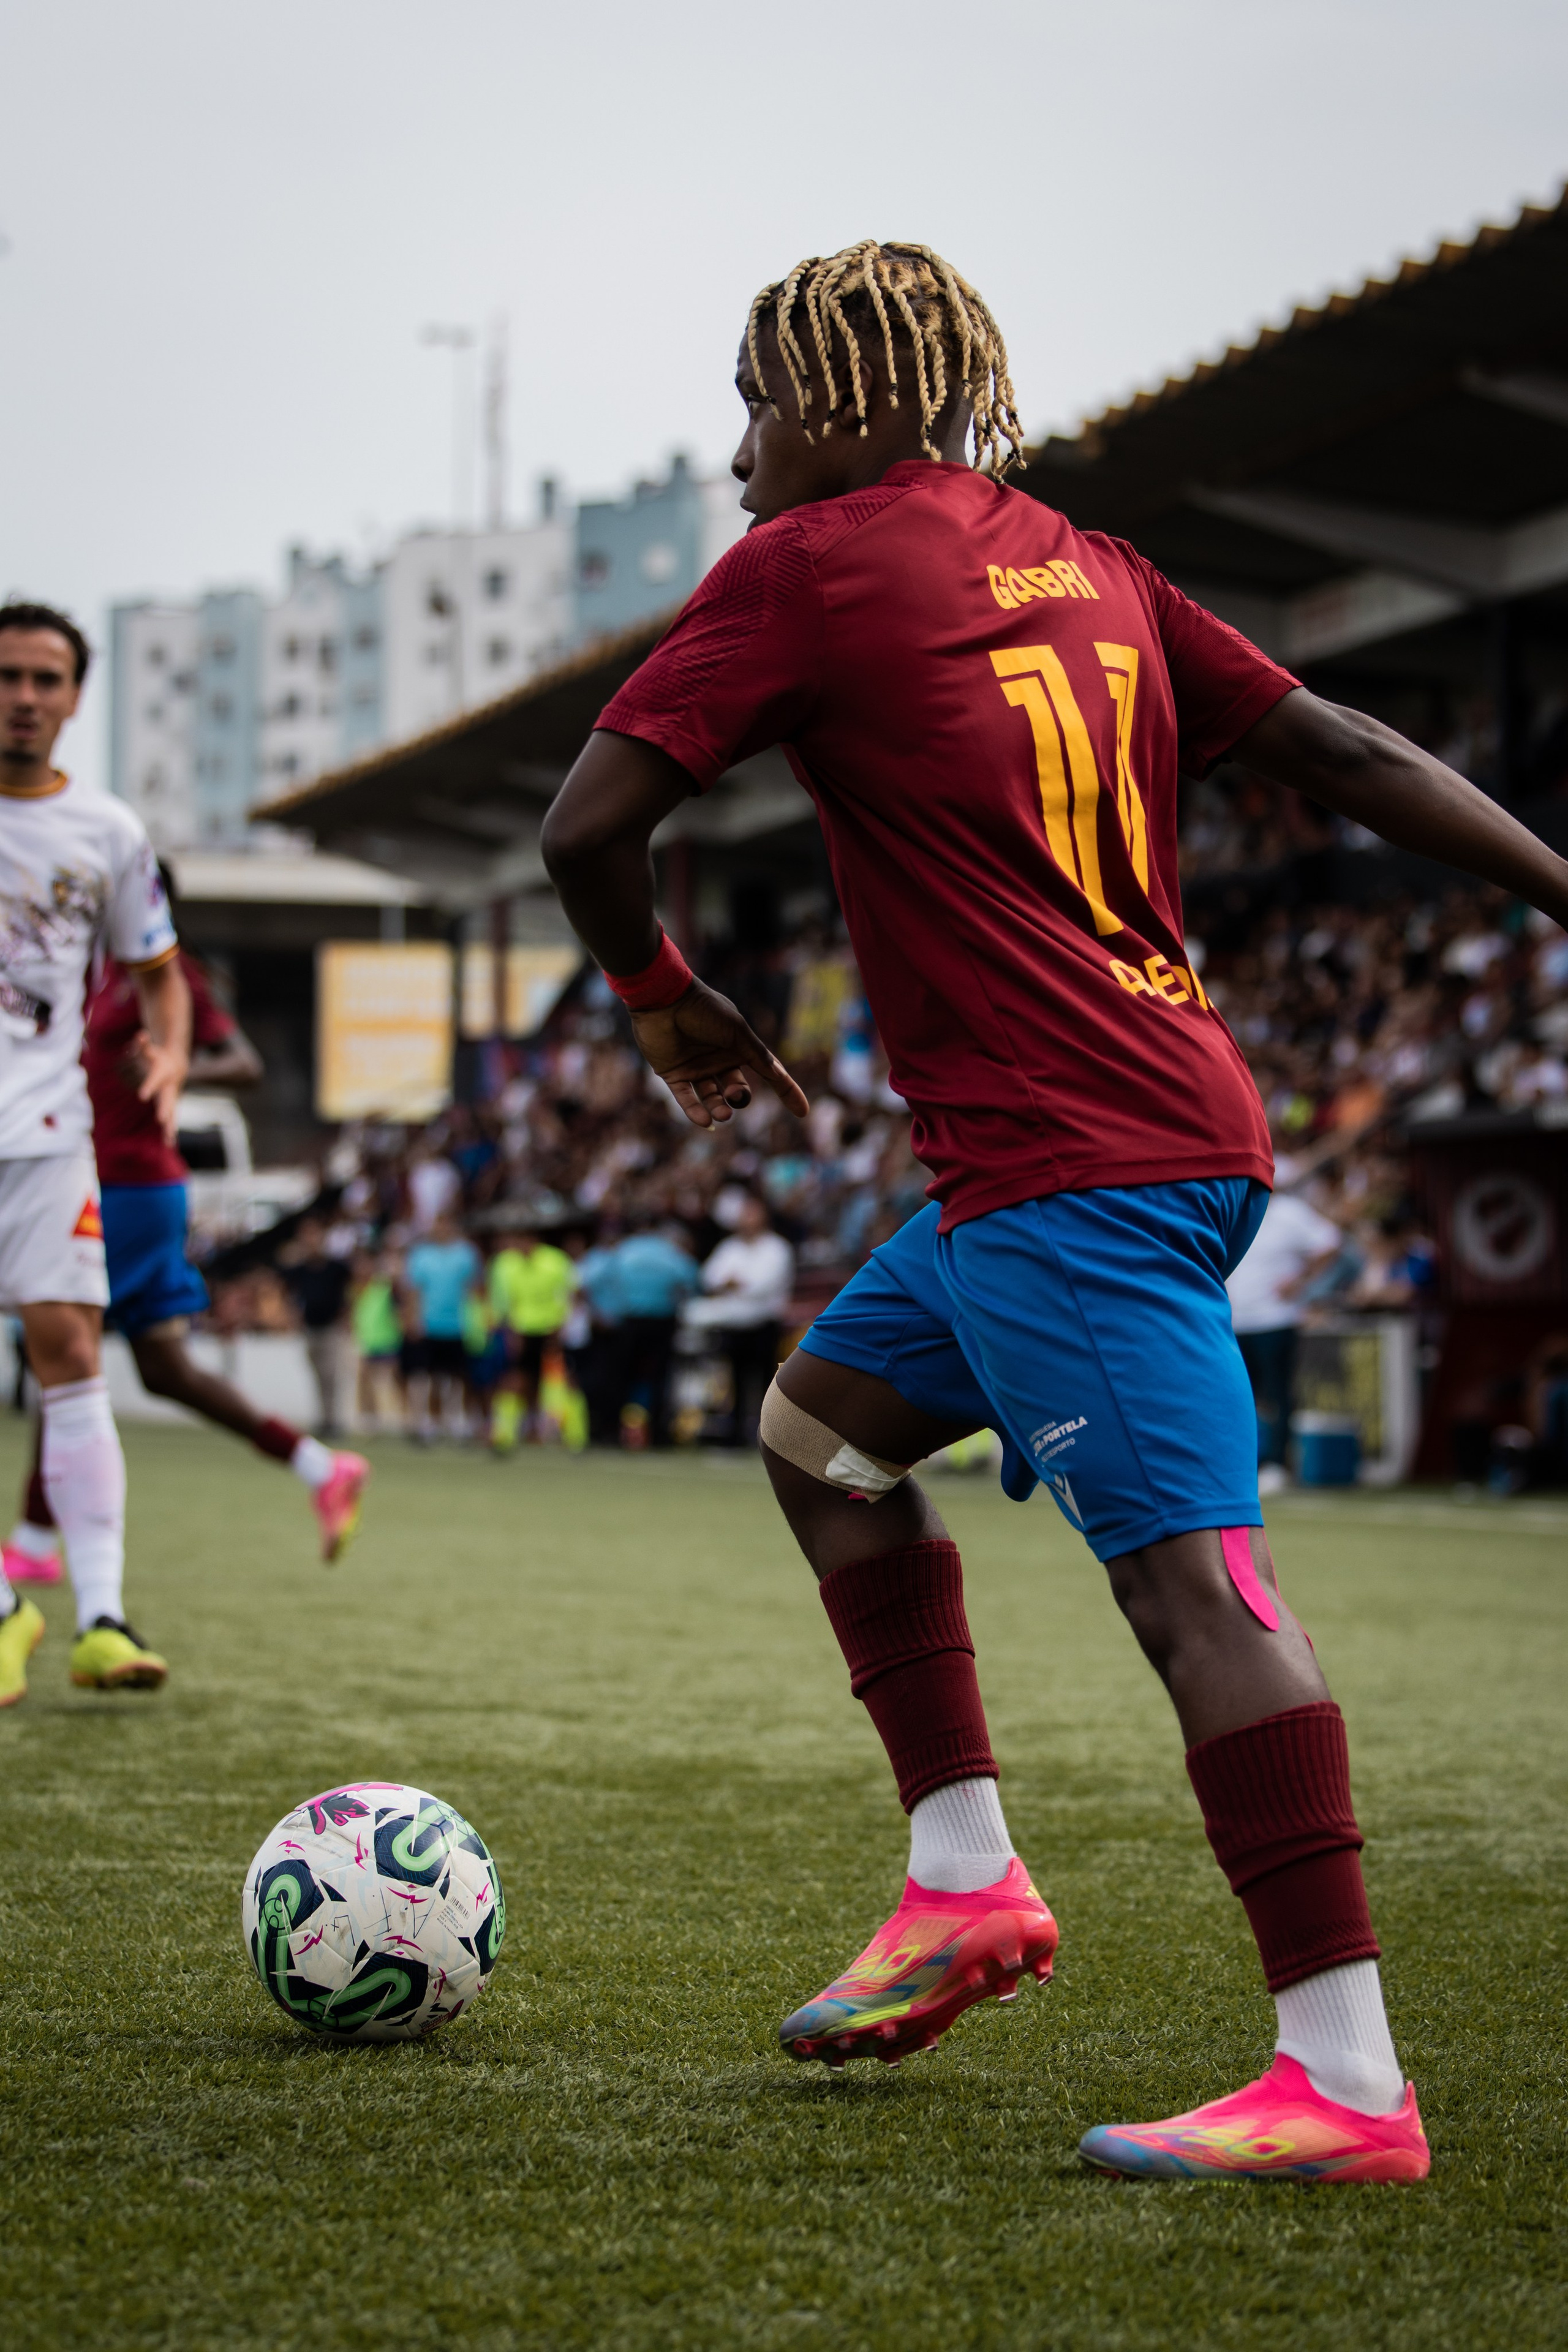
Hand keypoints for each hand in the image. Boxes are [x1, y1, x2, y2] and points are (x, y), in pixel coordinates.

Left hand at [130, 1028, 187, 1146]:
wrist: (177, 1066)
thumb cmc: (159, 1058)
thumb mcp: (150, 1049)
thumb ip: (143, 1044)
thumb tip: (140, 1034)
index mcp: (163, 1074)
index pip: (154, 1080)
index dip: (148, 1086)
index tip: (142, 1096)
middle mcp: (169, 1088)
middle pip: (167, 1100)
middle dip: (165, 1110)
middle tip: (162, 1119)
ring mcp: (171, 1098)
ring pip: (172, 1113)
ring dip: (170, 1126)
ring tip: (169, 1139)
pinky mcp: (170, 1105)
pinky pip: (171, 1119)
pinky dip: (170, 1130)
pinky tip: (169, 1143)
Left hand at [630, 979, 808, 1128]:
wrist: (664, 999)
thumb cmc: (704, 1010)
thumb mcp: (737, 1031)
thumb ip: (757, 1054)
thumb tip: (779, 1075)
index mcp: (739, 1047)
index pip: (768, 1073)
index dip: (786, 1091)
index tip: (803, 1112)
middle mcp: (718, 1059)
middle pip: (736, 1089)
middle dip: (739, 1097)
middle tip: (736, 1095)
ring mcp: (695, 1067)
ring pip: (711, 1097)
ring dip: (718, 1108)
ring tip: (722, 1115)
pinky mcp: (673, 1073)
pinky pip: (686, 1098)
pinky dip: (695, 1111)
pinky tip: (705, 1121)